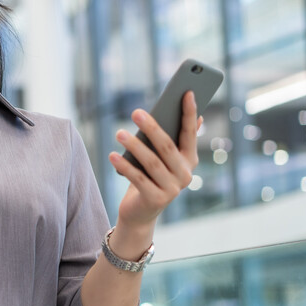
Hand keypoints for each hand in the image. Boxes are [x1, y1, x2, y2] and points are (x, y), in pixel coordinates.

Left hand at [109, 91, 201, 227]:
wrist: (140, 213)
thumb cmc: (149, 177)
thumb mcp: (160, 158)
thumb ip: (172, 138)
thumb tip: (193, 115)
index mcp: (189, 160)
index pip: (190, 133)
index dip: (189, 113)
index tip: (187, 92)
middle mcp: (185, 174)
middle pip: (167, 146)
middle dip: (152, 128)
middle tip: (136, 112)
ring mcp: (172, 189)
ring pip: (151, 162)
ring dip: (134, 146)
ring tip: (118, 133)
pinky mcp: (156, 199)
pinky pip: (137, 178)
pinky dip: (124, 166)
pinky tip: (112, 155)